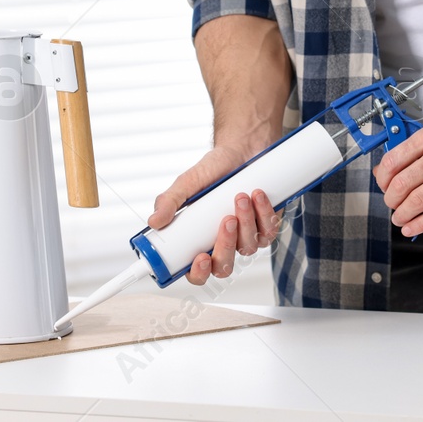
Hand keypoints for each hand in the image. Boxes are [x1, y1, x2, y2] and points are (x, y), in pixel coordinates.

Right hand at [149, 146, 281, 285]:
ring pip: (249, 247)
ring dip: (247, 223)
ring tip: (240, 196)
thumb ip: (170, 201)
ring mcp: (247, 236)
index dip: (199, 273)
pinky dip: (265, 213)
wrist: (242, 149)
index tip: (201, 258)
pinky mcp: (267, 225)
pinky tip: (258, 195)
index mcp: (200, 241)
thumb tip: (154, 222)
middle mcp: (224, 243)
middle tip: (227, 220)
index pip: (197, 272)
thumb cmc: (214, 169)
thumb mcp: (188, 182)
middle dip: (226, 245)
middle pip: (224, 266)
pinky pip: (269, 230)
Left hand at [372, 108, 422, 236]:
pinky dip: (422, 223)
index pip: (394, 159)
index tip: (383, 185)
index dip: (382, 178)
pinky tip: (413, 227)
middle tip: (390, 204)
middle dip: (391, 199)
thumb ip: (421, 148)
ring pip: (418, 199)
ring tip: (399, 219)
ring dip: (403, 214)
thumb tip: (395, 165)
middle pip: (402, 183)